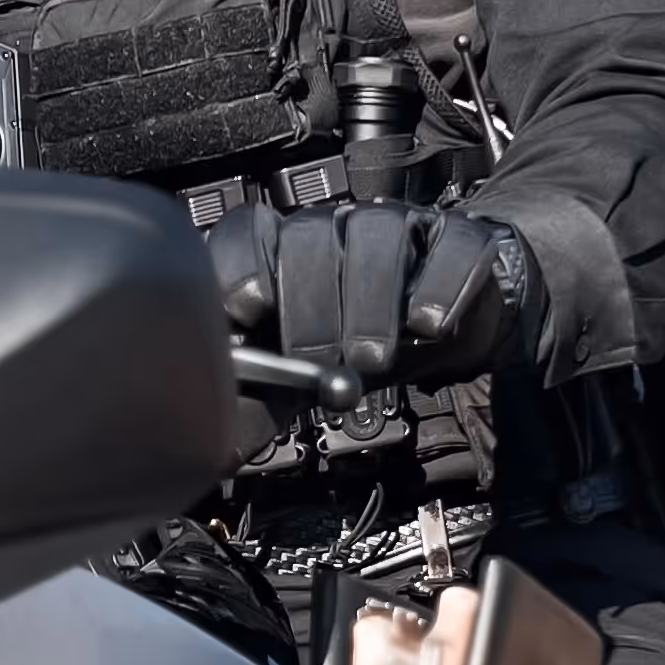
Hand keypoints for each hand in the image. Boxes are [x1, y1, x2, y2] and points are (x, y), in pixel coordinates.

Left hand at [205, 200, 537, 385]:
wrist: (443, 330)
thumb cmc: (356, 348)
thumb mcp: (300, 378)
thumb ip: (258, 398)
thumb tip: (208, 440)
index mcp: (282, 250)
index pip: (248, 232)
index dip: (241, 264)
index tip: (245, 310)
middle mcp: (334, 227)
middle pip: (309, 237)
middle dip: (308, 303)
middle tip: (318, 359)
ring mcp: (397, 223)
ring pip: (377, 232)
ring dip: (370, 299)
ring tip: (371, 356)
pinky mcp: (456, 237)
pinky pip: (451, 246)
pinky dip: (440, 285)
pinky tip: (427, 326)